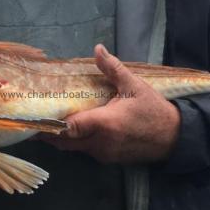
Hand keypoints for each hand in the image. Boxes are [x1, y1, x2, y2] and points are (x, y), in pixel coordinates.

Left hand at [43, 44, 180, 163]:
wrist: (175, 137)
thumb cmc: (154, 110)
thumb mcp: (134, 86)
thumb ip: (112, 69)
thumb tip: (98, 49)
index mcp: (105, 124)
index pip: (69, 128)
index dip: (50, 124)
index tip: (35, 118)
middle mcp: (101, 143)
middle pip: (65, 142)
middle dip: (51, 133)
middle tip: (36, 122)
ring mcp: (104, 154)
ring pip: (75, 148)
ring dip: (65, 138)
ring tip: (53, 123)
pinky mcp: (109, 160)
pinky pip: (87, 151)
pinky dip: (79, 142)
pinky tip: (77, 130)